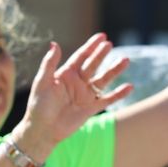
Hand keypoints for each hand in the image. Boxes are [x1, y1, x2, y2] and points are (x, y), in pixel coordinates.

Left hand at [12, 34, 132, 159]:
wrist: (43, 130)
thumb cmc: (38, 106)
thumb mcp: (42, 83)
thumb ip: (49, 64)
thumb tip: (55, 44)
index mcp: (66, 74)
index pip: (81, 56)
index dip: (91, 46)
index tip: (102, 37)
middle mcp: (78, 82)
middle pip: (93, 65)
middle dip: (102, 55)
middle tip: (110, 44)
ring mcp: (86, 95)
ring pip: (103, 80)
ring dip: (114, 71)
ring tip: (125, 60)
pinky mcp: (91, 108)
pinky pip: (108, 99)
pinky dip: (119, 94)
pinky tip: (129, 87)